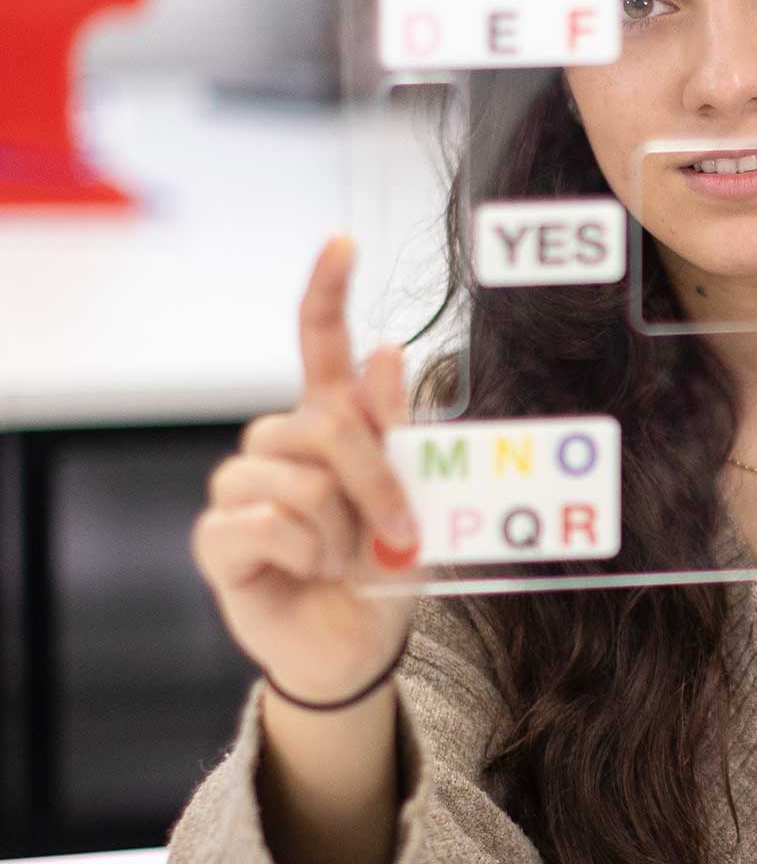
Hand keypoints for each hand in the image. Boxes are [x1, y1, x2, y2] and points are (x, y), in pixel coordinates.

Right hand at [191, 237, 420, 704]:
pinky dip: (303, 554)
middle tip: (398, 533)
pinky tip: (303, 571)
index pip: (319, 341)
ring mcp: (241, 487)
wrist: (359, 641)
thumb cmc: (384, 562)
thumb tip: (386, 347)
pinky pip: (265, 524)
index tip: (342, 241)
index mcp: (330, 418)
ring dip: (341, 530)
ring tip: (340, 558)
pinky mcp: (217, 537)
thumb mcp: (412, 494)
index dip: (327, 289)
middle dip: (378, 481)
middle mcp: (279, 442)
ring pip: (299, 480)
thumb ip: (395, 427)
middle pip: (328, 424)